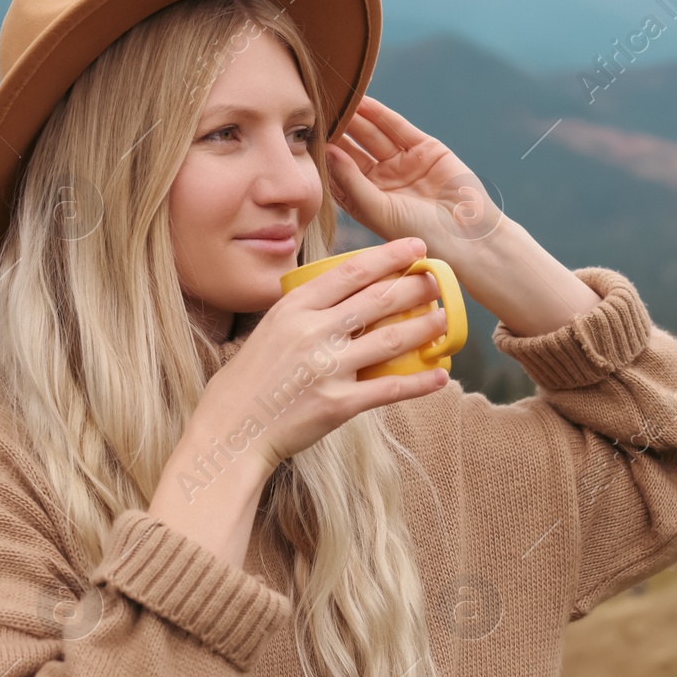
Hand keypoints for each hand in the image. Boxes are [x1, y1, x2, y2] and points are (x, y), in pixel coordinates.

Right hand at [197, 237, 451, 476]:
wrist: (232, 429)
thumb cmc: (250, 378)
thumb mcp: (270, 329)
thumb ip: (305, 311)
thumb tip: (345, 293)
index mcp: (294, 309)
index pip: (352, 272)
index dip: (389, 256)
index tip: (415, 248)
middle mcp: (312, 333)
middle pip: (377, 300)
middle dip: (415, 287)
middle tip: (438, 280)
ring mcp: (327, 369)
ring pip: (390, 341)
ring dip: (425, 328)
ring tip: (445, 319)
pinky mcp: (338, 404)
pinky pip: (390, 390)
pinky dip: (420, 383)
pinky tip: (441, 377)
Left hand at [324, 95, 503, 247]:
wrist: (467, 238)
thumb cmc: (419, 235)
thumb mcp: (377, 209)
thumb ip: (351, 180)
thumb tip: (327, 151)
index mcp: (366, 200)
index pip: (338, 171)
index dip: (322, 154)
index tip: (301, 137)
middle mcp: (382, 180)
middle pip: (353, 148)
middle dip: (336, 130)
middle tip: (313, 110)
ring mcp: (403, 163)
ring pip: (373, 134)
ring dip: (355, 117)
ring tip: (335, 98)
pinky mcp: (425, 149)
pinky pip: (397, 127)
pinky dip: (380, 113)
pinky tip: (362, 101)